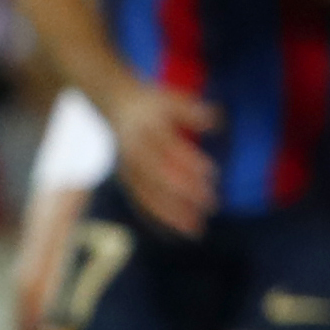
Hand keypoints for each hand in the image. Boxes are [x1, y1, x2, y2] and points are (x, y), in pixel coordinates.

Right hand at [97, 80, 223, 236]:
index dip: (189, 163)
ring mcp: (126, 168)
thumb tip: (217, 121)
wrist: (111, 102)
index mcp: (145, 130)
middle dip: (183, 193)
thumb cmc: (151, 101)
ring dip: (170, 213)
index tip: (213, 175)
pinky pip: (140, 201)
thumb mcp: (170, 98)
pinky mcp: (125, 179)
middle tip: (212, 205)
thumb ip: (192, 111)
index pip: (168, 150)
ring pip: (147, 194)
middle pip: (157, 177)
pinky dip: (156, 217)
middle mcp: (133, 152)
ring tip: (195, 230)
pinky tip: (176, 231)